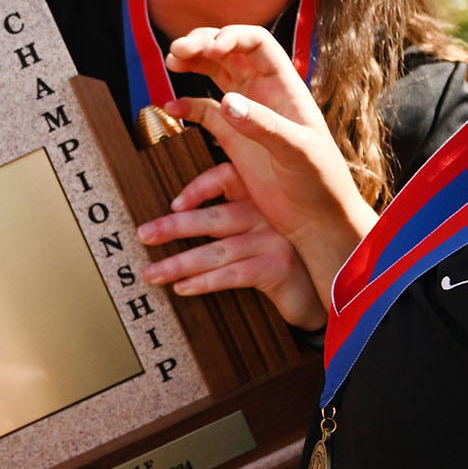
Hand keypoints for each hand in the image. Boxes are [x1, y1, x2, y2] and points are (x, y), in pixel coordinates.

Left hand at [136, 161, 327, 329]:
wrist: (323, 291)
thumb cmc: (283, 259)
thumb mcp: (258, 232)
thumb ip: (227, 220)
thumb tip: (174, 218)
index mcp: (261, 197)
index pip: (227, 177)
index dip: (197, 188)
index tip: (172, 204)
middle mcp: (269, 214)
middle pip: (214, 217)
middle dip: (174, 227)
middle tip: (144, 234)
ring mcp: (275, 240)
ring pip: (218, 249)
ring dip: (180, 263)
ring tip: (153, 273)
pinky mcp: (278, 267)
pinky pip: (234, 274)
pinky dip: (205, 281)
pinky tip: (183, 288)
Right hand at [162, 25, 375, 301]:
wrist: (317, 219)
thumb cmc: (320, 181)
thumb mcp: (297, 151)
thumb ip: (263, 125)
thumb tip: (227, 102)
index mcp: (285, 86)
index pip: (257, 43)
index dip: (231, 36)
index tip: (210, 47)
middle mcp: (264, 93)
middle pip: (230, 50)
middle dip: (203, 42)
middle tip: (179, 51)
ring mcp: (246, 114)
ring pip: (215, 73)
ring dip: (193, 62)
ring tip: (173, 61)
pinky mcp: (232, 139)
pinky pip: (204, 111)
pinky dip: (185, 105)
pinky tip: (170, 107)